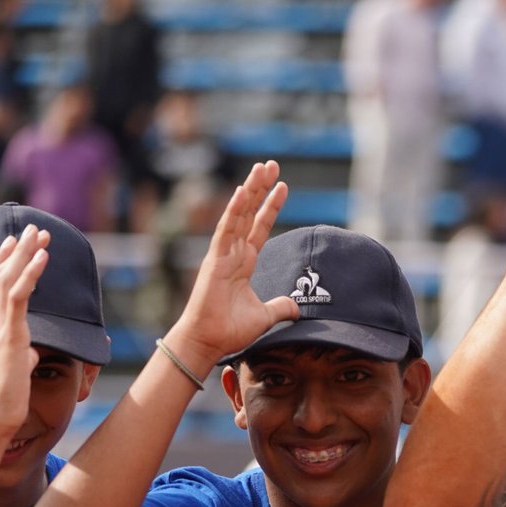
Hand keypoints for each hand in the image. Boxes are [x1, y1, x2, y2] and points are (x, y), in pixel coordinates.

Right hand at [0, 225, 50, 452]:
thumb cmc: (5, 401)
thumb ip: (22, 356)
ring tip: (41, 233)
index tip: (13, 244)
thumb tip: (33, 352)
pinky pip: (19, 297)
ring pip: (8, 279)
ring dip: (25, 254)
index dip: (1, 264)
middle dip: (16, 250)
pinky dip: (31, 274)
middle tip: (32, 229)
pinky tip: (43, 257)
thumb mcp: (16, 372)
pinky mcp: (9, 335)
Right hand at [166, 161, 298, 366]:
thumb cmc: (230, 330)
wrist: (209, 341)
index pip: (260, 227)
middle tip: (271, 165)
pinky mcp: (214, 260)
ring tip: (262, 167)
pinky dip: (234, 210)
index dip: (271, 206)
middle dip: (260, 188)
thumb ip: (281, 307)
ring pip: (238, 214)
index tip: (283, 187)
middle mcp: (233, 253)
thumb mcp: (265, 316)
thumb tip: (297, 307)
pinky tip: (243, 191)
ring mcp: (222, 254)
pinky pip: (226, 230)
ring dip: (250, 190)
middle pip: (249, 212)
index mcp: (244, 262)